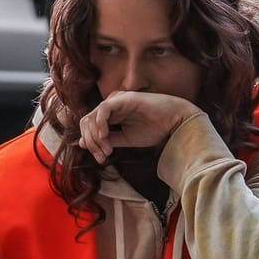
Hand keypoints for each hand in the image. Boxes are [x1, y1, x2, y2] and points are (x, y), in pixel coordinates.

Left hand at [77, 90, 199, 162]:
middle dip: (91, 142)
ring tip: (107, 150)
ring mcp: (115, 100)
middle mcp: (110, 106)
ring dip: (95, 137)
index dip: (90, 144)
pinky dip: (100, 124)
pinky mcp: (122, 99)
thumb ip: (106, 139)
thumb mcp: (125, 138)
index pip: (89, 127)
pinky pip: (103, 110)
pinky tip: (105, 137)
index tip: (100, 159)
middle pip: (86, 122)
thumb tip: (83, 144)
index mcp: (109, 114)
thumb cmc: (154, 129)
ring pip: (92, 117)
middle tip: (102, 157)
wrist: (175, 122)